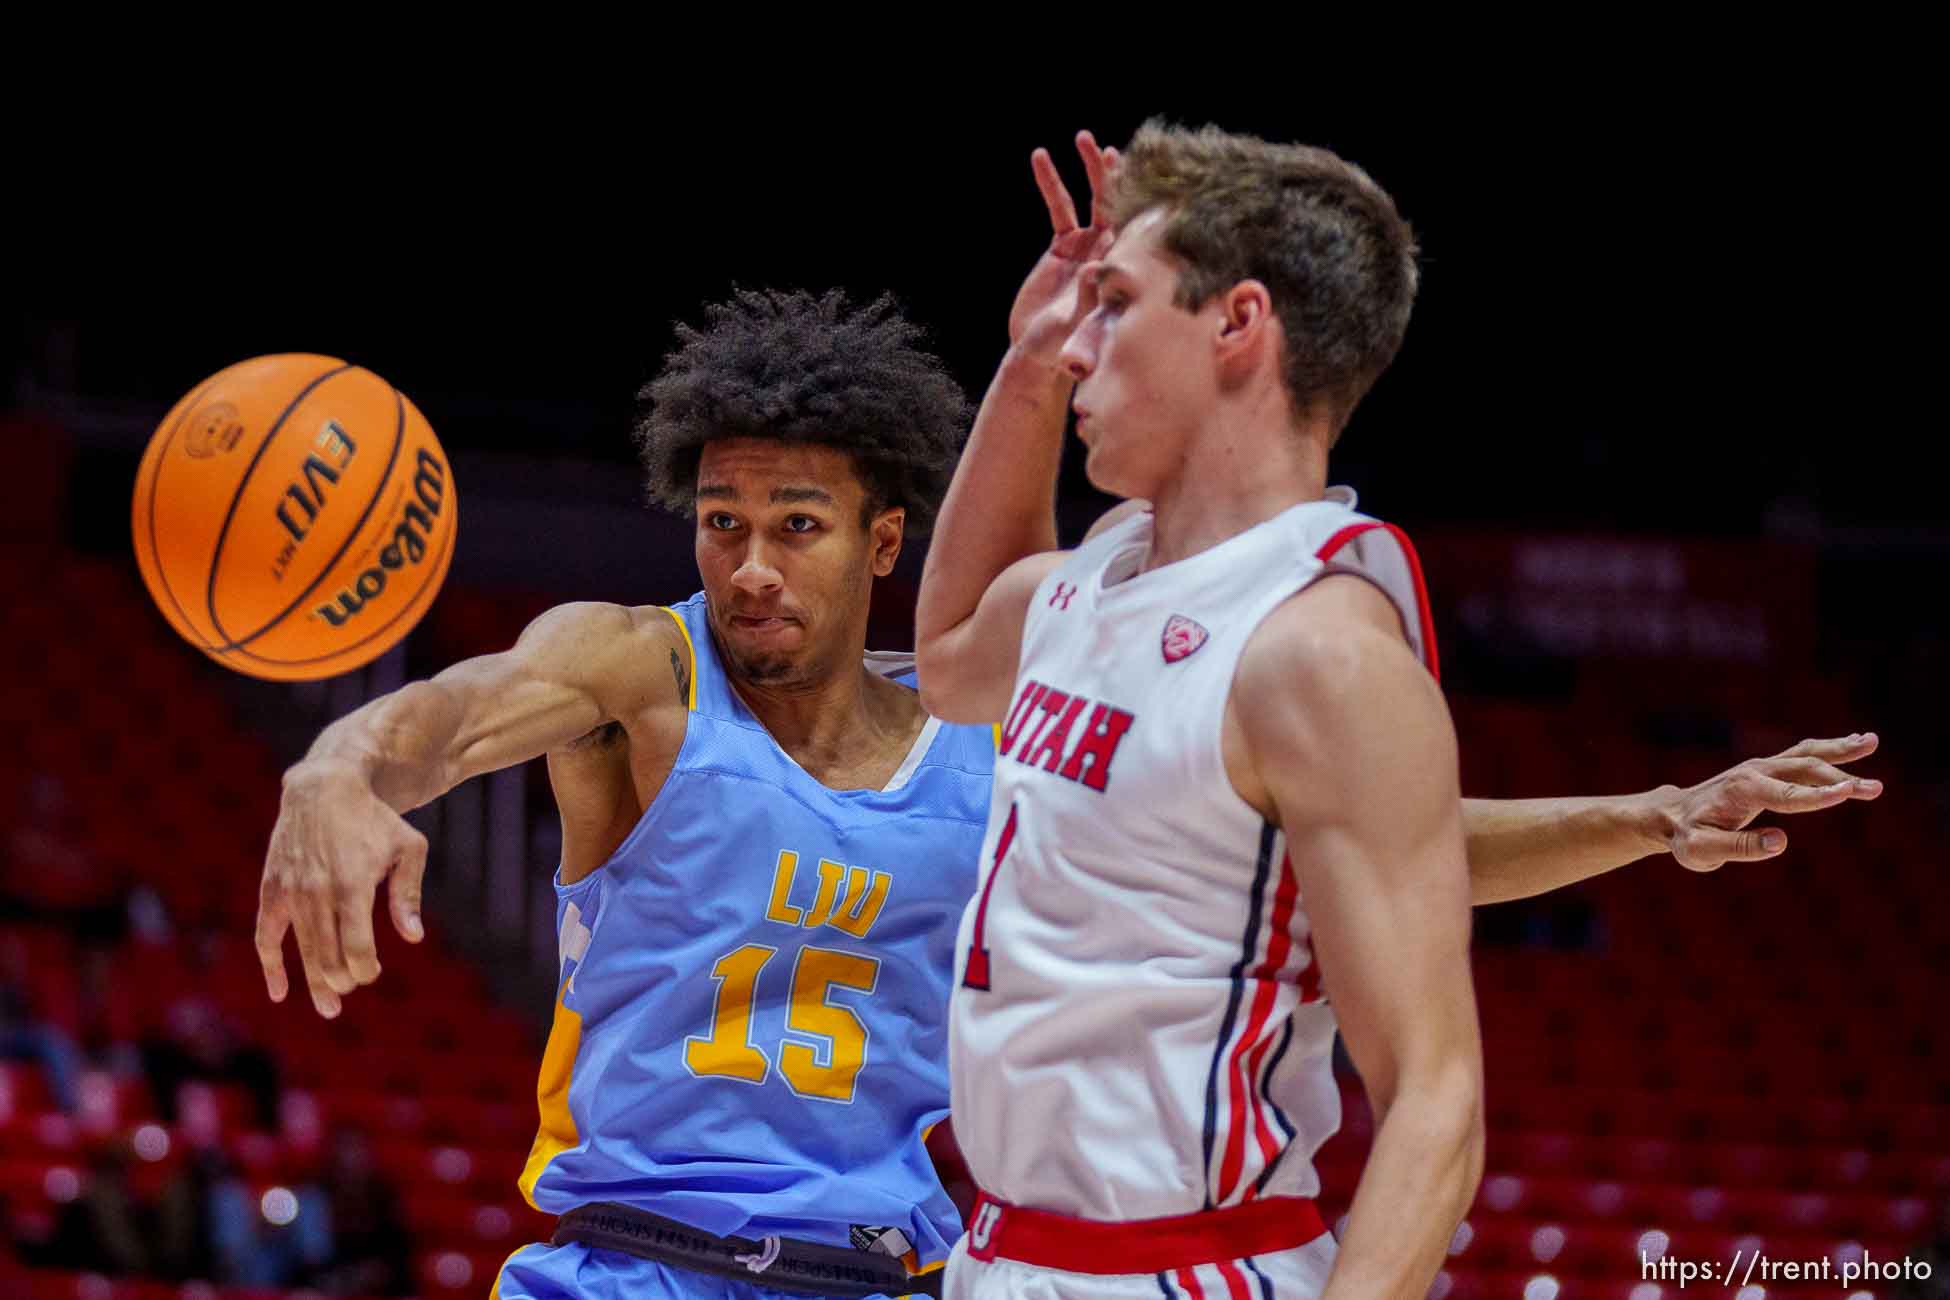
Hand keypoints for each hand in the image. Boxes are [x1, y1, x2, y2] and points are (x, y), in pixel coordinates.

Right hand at [256, 760, 428, 1016]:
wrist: (323, 789)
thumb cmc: (374, 821)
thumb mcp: (408, 848)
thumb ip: (408, 894)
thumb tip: (413, 937)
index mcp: (352, 885)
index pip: (356, 947)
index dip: (364, 969)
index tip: (371, 972)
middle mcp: (318, 892)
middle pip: (327, 956)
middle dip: (341, 981)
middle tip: (351, 989)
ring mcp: (291, 892)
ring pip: (301, 951)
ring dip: (314, 983)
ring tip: (329, 1008)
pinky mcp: (272, 890)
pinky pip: (266, 936)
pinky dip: (272, 966)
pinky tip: (280, 992)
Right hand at [1008, 130, 1119, 363]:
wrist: (1038, 351)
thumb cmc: (1064, 347)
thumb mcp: (1078, 326)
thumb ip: (1088, 300)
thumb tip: (1095, 270)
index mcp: (1123, 269)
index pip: (1138, 229)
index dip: (1140, 202)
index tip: (1142, 176)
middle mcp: (1110, 251)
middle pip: (1120, 205)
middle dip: (1117, 177)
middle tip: (1111, 151)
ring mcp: (1088, 244)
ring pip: (1092, 198)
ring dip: (1089, 168)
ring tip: (1084, 139)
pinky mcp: (1064, 244)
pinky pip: (1059, 206)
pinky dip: (1051, 182)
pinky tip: (1041, 157)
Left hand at [1659, 733, 1881, 869]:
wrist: (1670, 815)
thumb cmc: (1686, 836)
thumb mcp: (1702, 850)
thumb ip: (1740, 847)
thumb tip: (1780, 843)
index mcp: (1742, 791)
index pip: (1787, 795)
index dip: (1818, 795)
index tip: (1849, 792)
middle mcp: (1754, 772)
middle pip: (1804, 770)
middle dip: (1841, 778)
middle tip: (1876, 788)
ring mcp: (1761, 767)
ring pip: (1806, 755)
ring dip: (1841, 751)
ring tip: (1872, 741)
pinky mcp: (1766, 769)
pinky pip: (1801, 754)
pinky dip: (1829, 749)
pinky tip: (1854, 743)